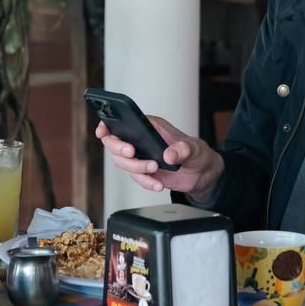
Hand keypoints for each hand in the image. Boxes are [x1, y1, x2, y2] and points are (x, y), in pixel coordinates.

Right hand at [96, 115, 223, 199]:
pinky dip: (145, 182)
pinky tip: (158, 184)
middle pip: (115, 143)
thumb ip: (183, 150)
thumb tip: (169, 155)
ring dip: (136, 168)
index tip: (103, 131)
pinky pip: (136, 178)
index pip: (122, 121)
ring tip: (154, 169)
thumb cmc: (196, 153)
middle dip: (120, 149)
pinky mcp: (143, 172)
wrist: (202, 173)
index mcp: (149, 126)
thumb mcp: (194, 149)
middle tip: (132, 153)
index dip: (107, 125)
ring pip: (123, 162)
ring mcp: (140, 157)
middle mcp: (141, 140)